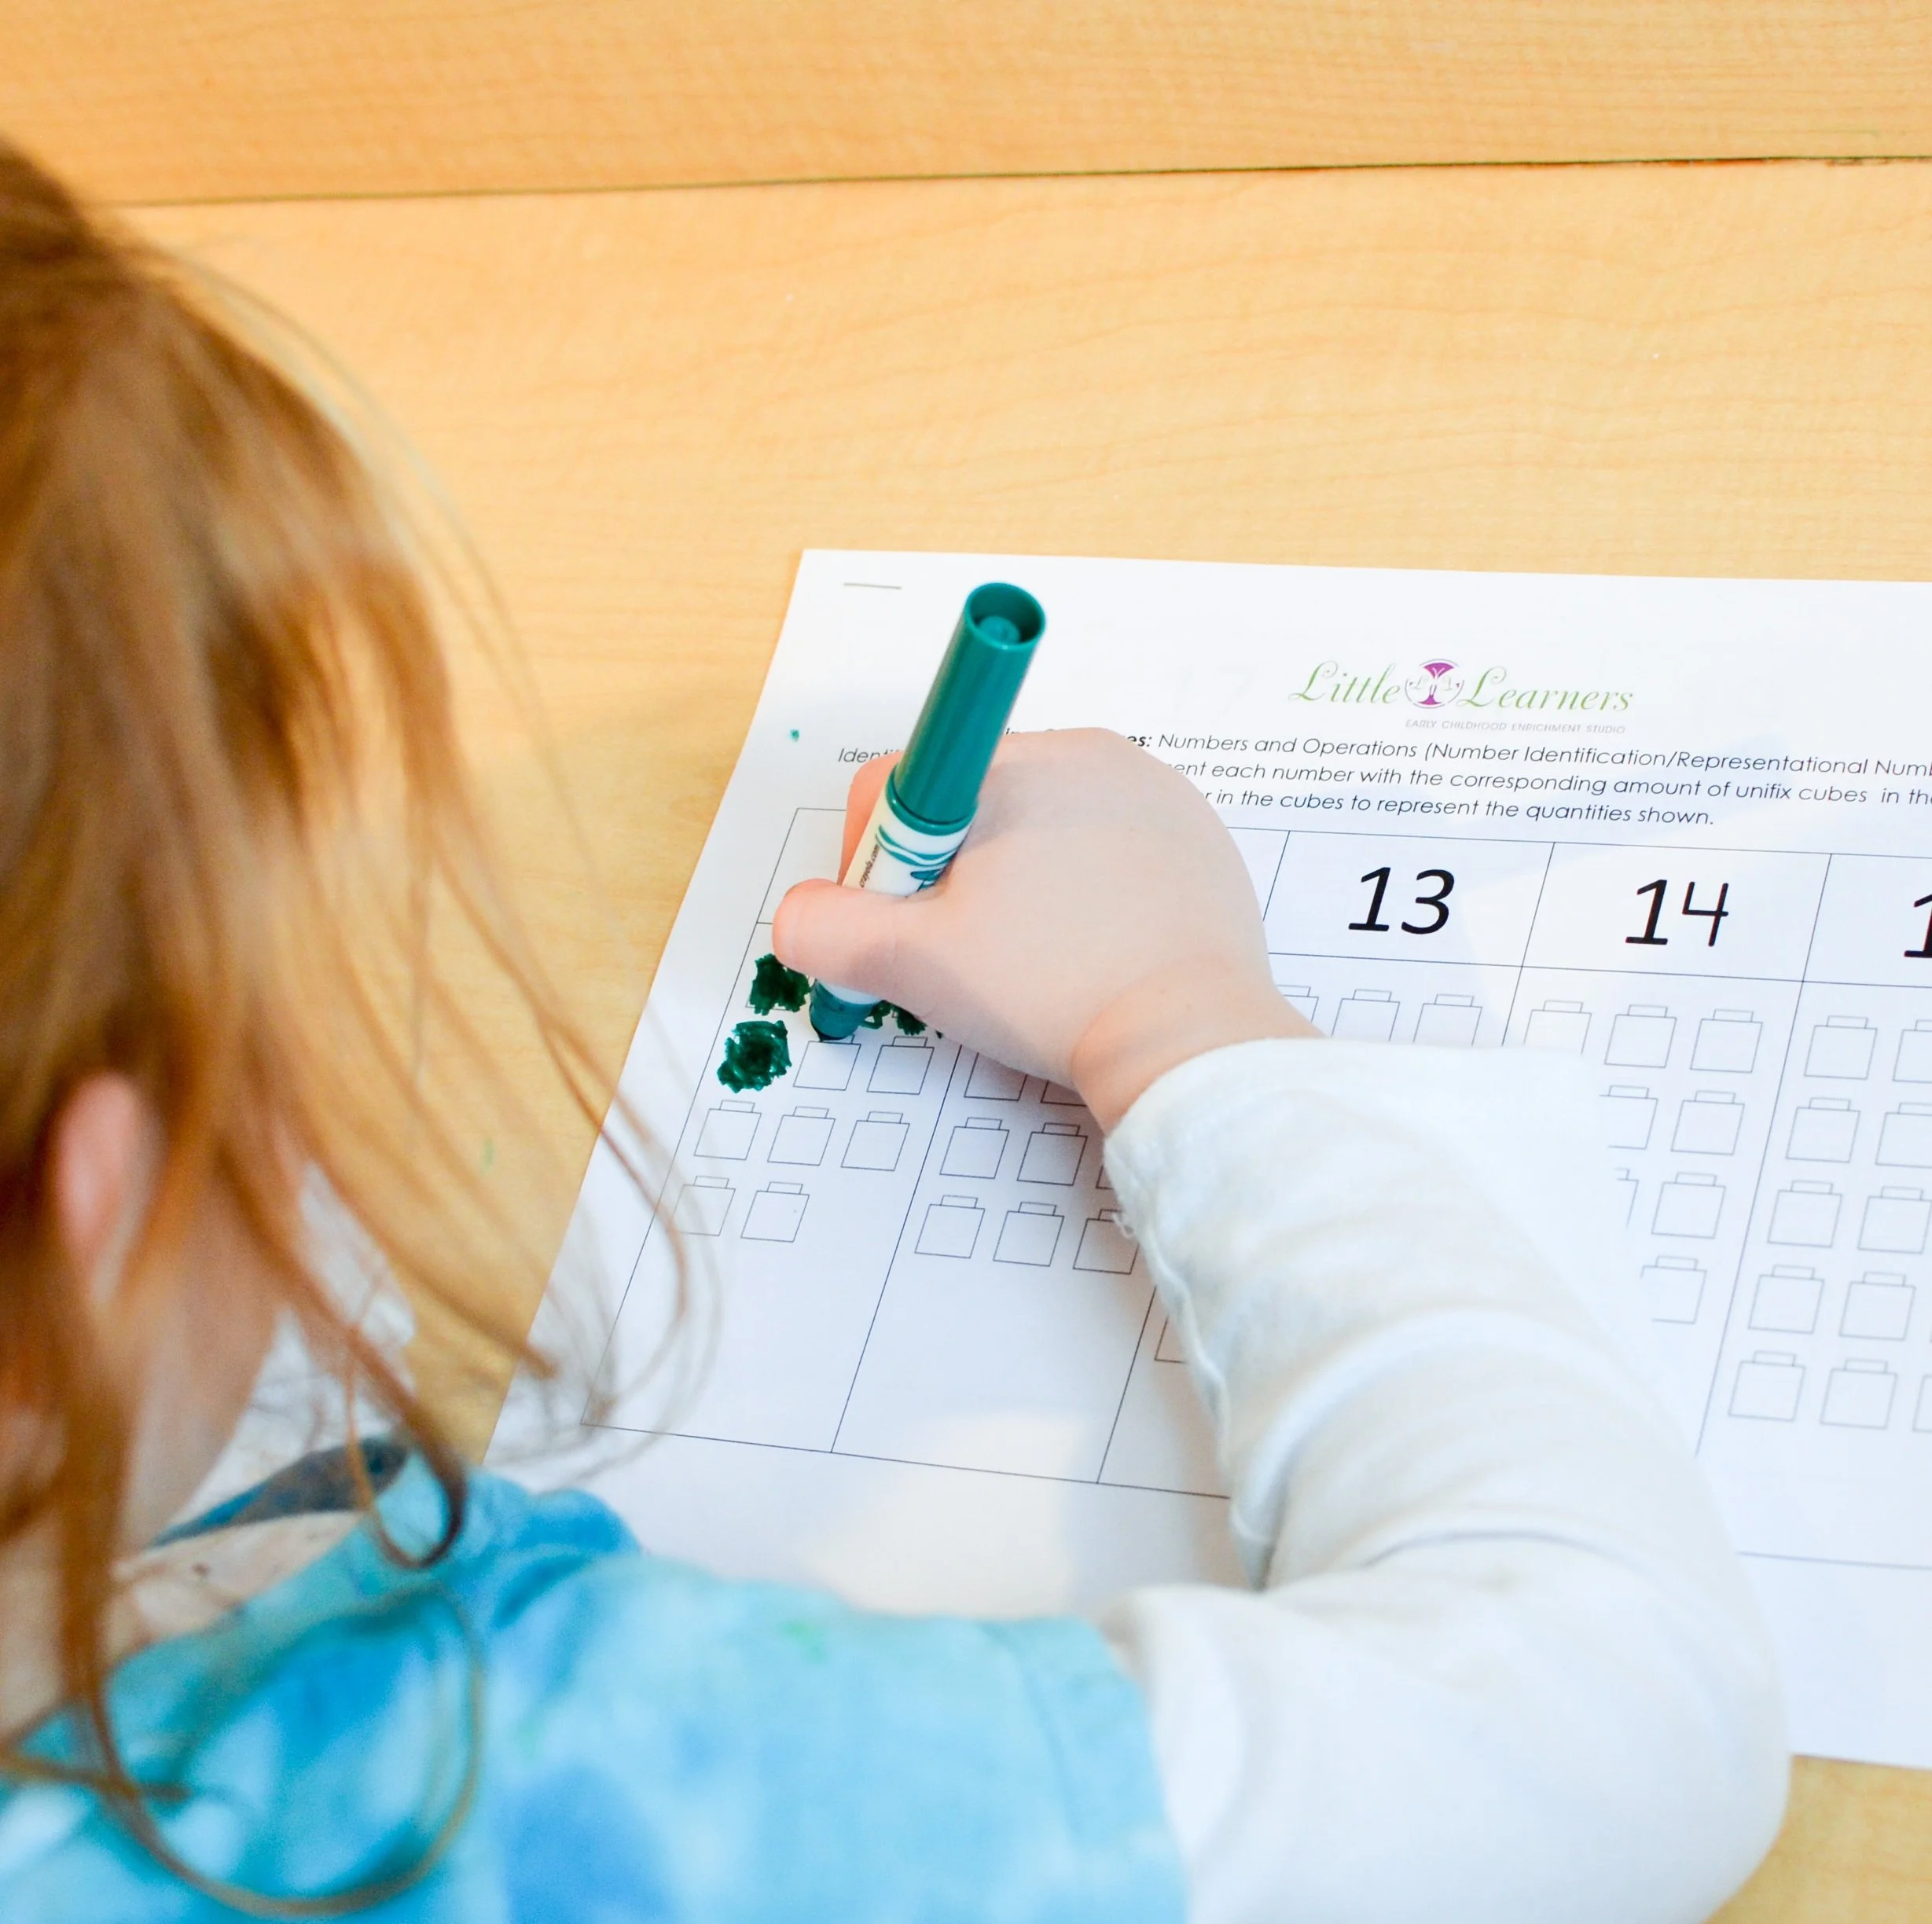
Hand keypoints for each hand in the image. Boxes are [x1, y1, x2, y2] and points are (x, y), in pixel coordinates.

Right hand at [772, 729, 1314, 1129]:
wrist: (1192, 1038)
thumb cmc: (1053, 990)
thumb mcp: (915, 964)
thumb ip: (830, 929)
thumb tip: (799, 917)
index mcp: (1012, 762)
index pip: (896, 786)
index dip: (871, 865)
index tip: (898, 931)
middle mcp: (1085, 752)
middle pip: (967, 802)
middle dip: (945, 874)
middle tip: (964, 954)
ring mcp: (1151, 791)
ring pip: (1038, 825)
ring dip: (1013, 882)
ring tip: (1033, 959)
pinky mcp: (1195, 837)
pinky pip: (1107, 847)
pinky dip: (1083, 891)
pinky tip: (1089, 952)